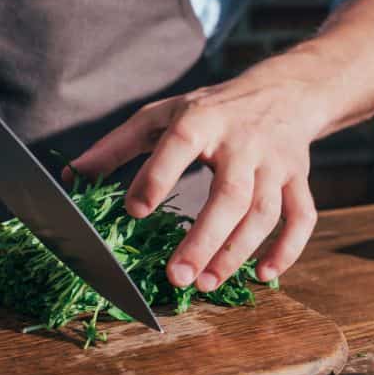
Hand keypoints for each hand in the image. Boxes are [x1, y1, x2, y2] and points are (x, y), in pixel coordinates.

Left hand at [66, 53, 325, 291]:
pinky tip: (263, 275)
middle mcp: (243, 141)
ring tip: (207, 283)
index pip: (179, 145)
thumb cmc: (211, 109)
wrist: (285, 91)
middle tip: (178, 277)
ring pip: (265, 212)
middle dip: (205, 238)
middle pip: (231, 194)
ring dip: (238, 252)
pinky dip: (288, 249)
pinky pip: (301, 217)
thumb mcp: (161, 115)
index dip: (157, 177)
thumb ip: (116, 147)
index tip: (135, 211)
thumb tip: (71, 178)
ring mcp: (276, 163)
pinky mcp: (299, 179)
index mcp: (202, 120)